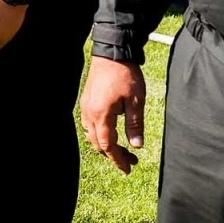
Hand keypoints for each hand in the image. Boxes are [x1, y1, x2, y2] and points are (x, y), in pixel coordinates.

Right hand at [81, 58, 145, 174]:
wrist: (112, 54)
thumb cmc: (125, 75)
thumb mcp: (136, 101)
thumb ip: (135, 125)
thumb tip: (137, 146)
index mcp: (101, 115)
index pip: (108, 146)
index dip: (118, 160)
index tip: (128, 169)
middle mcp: (89, 113)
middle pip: (97, 143)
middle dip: (113, 155)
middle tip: (131, 160)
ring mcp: (86, 107)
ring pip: (92, 135)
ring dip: (106, 145)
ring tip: (123, 148)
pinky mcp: (87, 101)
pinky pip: (89, 125)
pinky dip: (99, 134)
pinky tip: (111, 132)